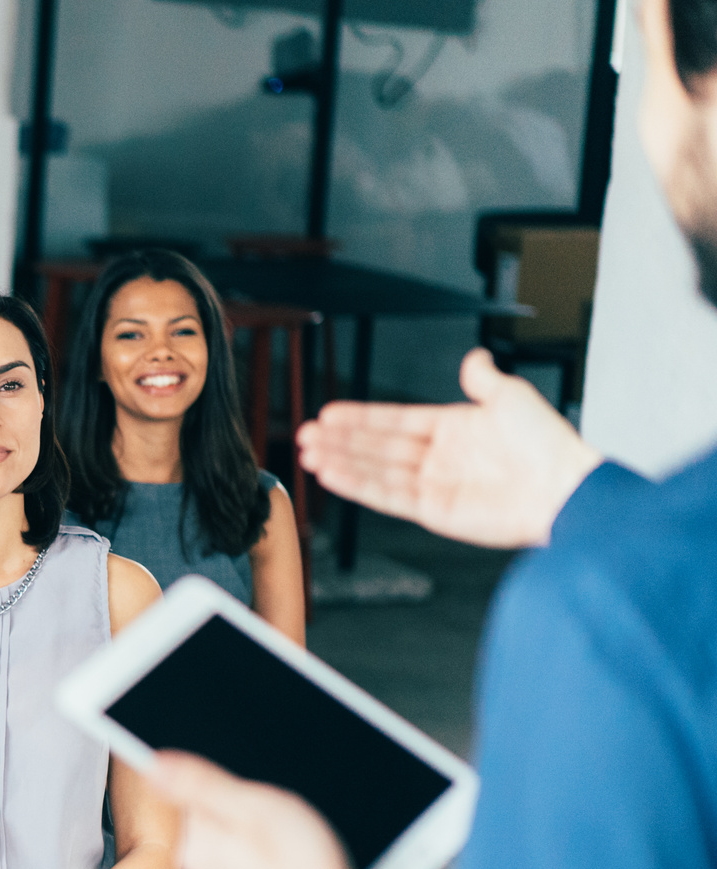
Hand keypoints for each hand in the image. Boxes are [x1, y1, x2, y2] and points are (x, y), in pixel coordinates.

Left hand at [149, 751, 353, 868]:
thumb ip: (200, 785)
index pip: (189, 805)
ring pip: (223, 859)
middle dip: (237, 826)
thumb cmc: (302, 866)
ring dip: (247, 854)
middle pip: (207, 832)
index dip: (225, 799)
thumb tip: (155, 764)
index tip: (251, 809)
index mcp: (192, 846)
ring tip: (282, 859)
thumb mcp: (255, 807)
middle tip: (274, 836)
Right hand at [296, 348, 600, 547]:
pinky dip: (357, 485)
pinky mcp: (433, 510)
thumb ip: (483, 379)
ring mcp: (434, 485)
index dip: (361, 417)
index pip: (395, 420)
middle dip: (340, 439)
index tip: (329, 413)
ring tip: (308, 453)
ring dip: (340, 461)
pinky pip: (386, 496)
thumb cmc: (546, 444)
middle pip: (378, 446)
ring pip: (375, 470)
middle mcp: (440, 457)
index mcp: (454, 428)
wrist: (562, 489)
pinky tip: (333, 474)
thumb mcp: (511, 397)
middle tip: (307, 433)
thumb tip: (474, 358)